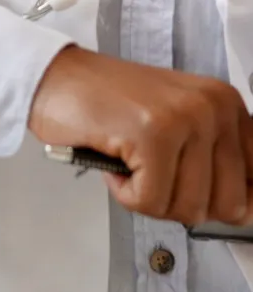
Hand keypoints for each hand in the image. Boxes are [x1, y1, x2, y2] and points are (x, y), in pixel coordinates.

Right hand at [28, 46, 252, 227]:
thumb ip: (217, 163)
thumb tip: (248, 212)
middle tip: (152, 172)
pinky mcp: (153, 133)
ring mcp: (185, 117)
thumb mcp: (180, 127)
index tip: (194, 189)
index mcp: (227, 104)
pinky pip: (151, 200)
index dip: (226, 199)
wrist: (58, 80)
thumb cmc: (111, 106)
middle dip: (181, 201)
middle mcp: (214, 106)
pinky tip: (115, 161)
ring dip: (149, 197)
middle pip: (227, 203)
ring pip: (188, 207)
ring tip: (131, 161)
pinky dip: (126, 194)